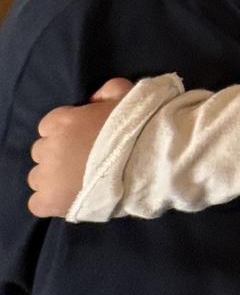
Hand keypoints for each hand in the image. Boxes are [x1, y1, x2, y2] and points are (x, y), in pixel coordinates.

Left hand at [28, 78, 132, 217]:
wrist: (147, 163)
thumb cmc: (137, 127)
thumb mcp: (125, 96)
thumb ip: (106, 91)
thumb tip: (93, 99)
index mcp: (62, 121)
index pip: (49, 126)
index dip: (66, 132)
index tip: (83, 137)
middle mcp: (49, 148)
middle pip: (42, 152)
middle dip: (58, 154)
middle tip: (83, 159)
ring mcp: (47, 177)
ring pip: (38, 177)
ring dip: (54, 178)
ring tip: (78, 181)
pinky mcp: (49, 202)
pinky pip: (37, 203)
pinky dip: (50, 202)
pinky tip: (69, 199)